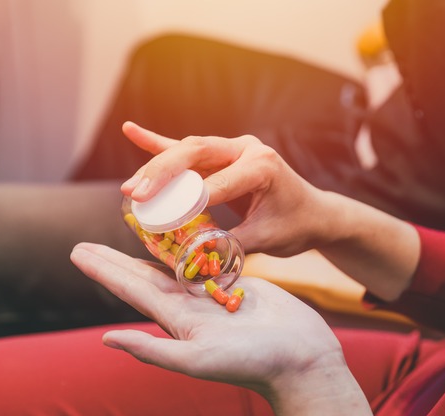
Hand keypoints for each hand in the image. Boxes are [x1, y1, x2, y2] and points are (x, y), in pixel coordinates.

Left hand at [71, 242, 378, 415]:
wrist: (302, 362)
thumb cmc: (253, 364)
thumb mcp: (198, 359)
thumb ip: (153, 350)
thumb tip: (106, 339)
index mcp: (176, 322)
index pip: (131, 289)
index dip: (103, 270)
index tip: (76, 251)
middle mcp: (189, 308)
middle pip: (143, 275)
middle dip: (114, 260)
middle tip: (85, 242)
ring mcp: (212, 296)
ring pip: (173, 265)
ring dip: (149, 249)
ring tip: (129, 234)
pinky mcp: (236, 286)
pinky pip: (207, 259)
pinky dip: (191, 244)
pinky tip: (181, 233)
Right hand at [120, 121, 332, 256]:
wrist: (314, 212)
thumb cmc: (295, 225)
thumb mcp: (267, 239)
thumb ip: (230, 245)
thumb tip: (192, 257)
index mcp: (263, 165)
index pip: (221, 181)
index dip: (192, 199)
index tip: (166, 219)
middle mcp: (246, 149)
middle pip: (196, 152)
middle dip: (163, 173)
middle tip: (137, 194)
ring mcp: (231, 149)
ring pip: (186, 152)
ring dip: (156, 168)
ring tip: (131, 187)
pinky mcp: (219, 156)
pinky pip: (184, 149)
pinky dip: (156, 142)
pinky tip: (131, 130)